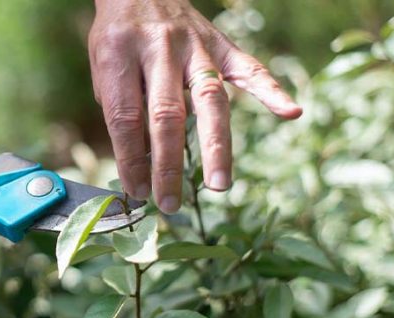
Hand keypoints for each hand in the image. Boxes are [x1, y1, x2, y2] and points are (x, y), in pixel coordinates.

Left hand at [89, 0, 302, 212]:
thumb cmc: (118, 38)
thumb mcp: (103, 68)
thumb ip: (121, 109)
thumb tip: (139, 164)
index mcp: (120, 53)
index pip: (126, 116)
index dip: (131, 158)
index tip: (136, 191)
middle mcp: (159, 48)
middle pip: (166, 114)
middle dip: (167, 164)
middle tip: (168, 202)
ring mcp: (195, 45)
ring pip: (209, 98)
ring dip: (215, 145)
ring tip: (218, 184)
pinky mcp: (221, 43)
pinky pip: (248, 68)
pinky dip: (271, 90)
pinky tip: (290, 112)